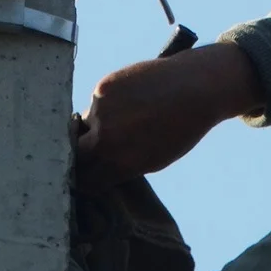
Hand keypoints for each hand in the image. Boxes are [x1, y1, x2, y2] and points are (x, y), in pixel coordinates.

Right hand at [75, 43, 262, 188]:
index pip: (85, 181)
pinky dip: (104, 104)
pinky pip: (94, 102)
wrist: (196, 89)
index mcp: (120, 164)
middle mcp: (105, 141)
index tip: (88, 172)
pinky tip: (126, 100)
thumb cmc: (180, 128)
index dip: (85, 178)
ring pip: (80, 125)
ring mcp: (101, 114)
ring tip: (117, 119)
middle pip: (75, 155)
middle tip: (88, 149)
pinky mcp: (102, 89)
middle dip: (80, 154)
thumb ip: (122, 165)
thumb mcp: (153, 159)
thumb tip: (97, 166)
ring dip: (90, 126)